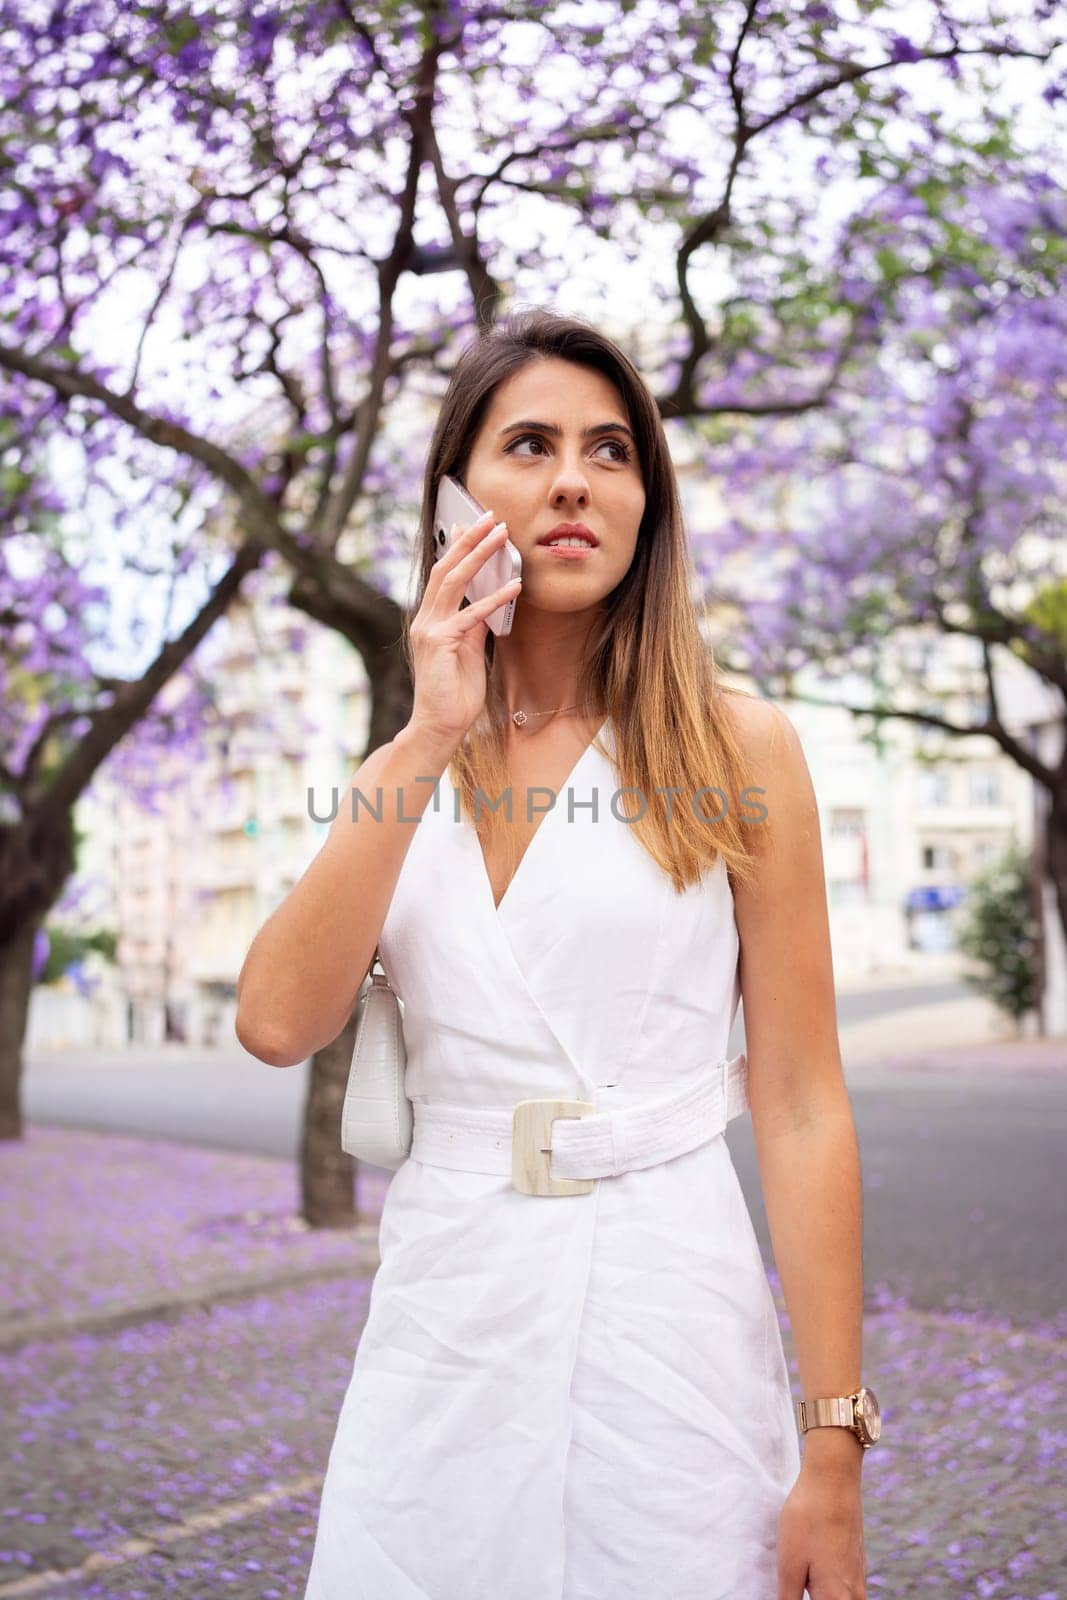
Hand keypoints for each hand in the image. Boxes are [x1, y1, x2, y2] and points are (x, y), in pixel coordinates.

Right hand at [406, 508, 521, 749]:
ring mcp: (430, 629)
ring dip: (480, 555)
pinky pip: (471, 614)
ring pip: (455, 581)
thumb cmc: (454, 693)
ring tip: (501, 535)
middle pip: (446, 567)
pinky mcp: (441, 643)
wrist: (438, 726)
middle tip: (490, 517)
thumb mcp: (468, 652)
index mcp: (429, 620)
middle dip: (469, 540)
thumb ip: (474, 626)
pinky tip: (514, 586)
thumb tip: (489, 603)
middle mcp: (425, 619)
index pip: (443, 574)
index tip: (474, 525)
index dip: (458, 548)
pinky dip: (494, 598)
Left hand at [777, 1463, 865, 1598]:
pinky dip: (837, 1594)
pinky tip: (821, 1582)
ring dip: (828, 1598)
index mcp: (836, 1598)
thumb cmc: (808, 1518)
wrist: (834, 1478)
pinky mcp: (857, 1560)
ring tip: (809, 1588)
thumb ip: (789, 1599)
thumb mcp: (790, 1563)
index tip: (793, 1597)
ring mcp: (858, 1575)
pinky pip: (850, 1591)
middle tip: (798, 1590)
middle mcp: (854, 1593)